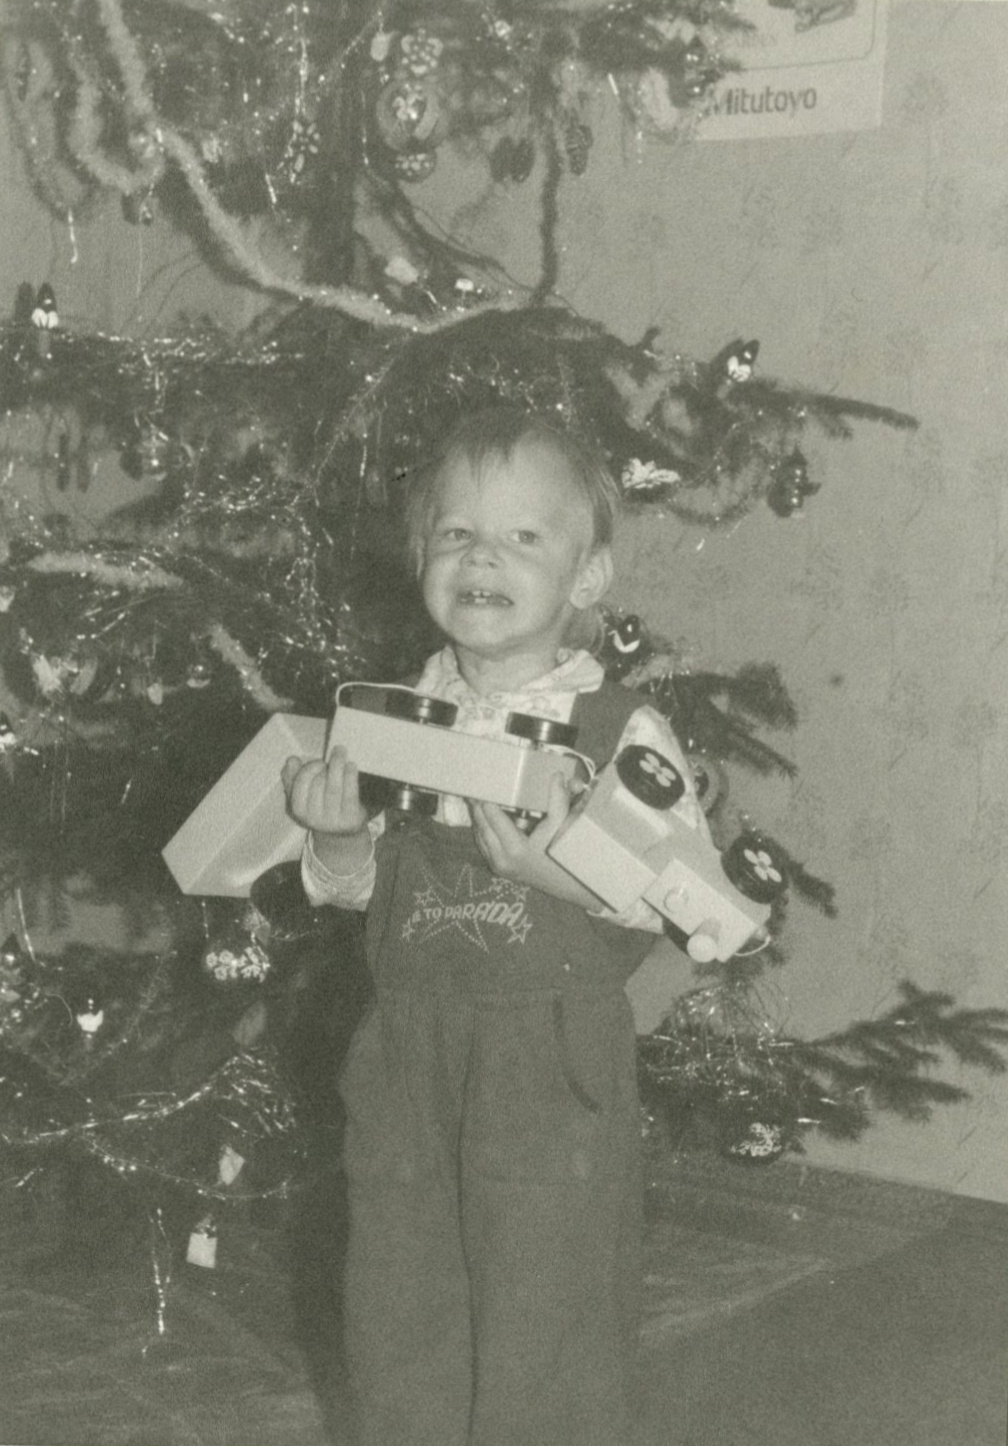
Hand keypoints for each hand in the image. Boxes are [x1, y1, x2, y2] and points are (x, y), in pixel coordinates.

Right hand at [281, 747, 367, 836]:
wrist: (342, 830)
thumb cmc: (322, 804)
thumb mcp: (304, 793)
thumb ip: (293, 776)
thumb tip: (292, 761)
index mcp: (298, 810)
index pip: (300, 785)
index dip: (309, 769)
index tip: (320, 762)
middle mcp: (313, 818)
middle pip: (317, 785)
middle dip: (325, 767)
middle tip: (334, 757)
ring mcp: (332, 821)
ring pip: (333, 788)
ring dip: (337, 766)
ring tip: (341, 752)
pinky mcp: (350, 820)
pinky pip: (349, 794)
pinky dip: (350, 776)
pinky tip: (351, 766)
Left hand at [469, 774, 601, 908]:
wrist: (565, 884)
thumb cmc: (564, 856)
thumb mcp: (563, 826)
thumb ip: (558, 800)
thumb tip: (556, 776)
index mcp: (515, 847)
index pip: (491, 815)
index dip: (485, 797)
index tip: (482, 782)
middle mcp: (502, 858)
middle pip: (480, 823)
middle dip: (477, 804)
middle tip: (474, 785)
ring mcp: (498, 865)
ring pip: (479, 834)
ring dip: (477, 816)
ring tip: (475, 797)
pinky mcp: (498, 868)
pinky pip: (484, 844)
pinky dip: (483, 828)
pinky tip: (484, 816)